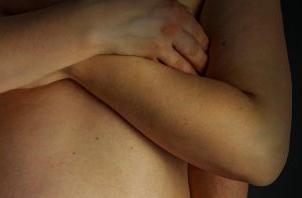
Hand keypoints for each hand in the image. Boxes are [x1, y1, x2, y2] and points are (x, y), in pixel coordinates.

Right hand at [91, 0, 208, 73]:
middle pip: (198, 43)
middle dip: (203, 59)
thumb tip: (164, 18)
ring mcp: (167, 33)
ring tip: (198, 81)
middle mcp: (174, 18)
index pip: (196, 27)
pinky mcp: (156, 48)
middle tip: (203, 70)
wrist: (98, 21)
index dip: (201, 42)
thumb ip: (159, 11)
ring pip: (191, 57)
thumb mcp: (144, 4)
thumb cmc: (115, 12)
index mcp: (173, 6)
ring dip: (196, 71)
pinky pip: (176, 66)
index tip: (201, 52)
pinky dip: (182, 76)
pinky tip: (183, 84)